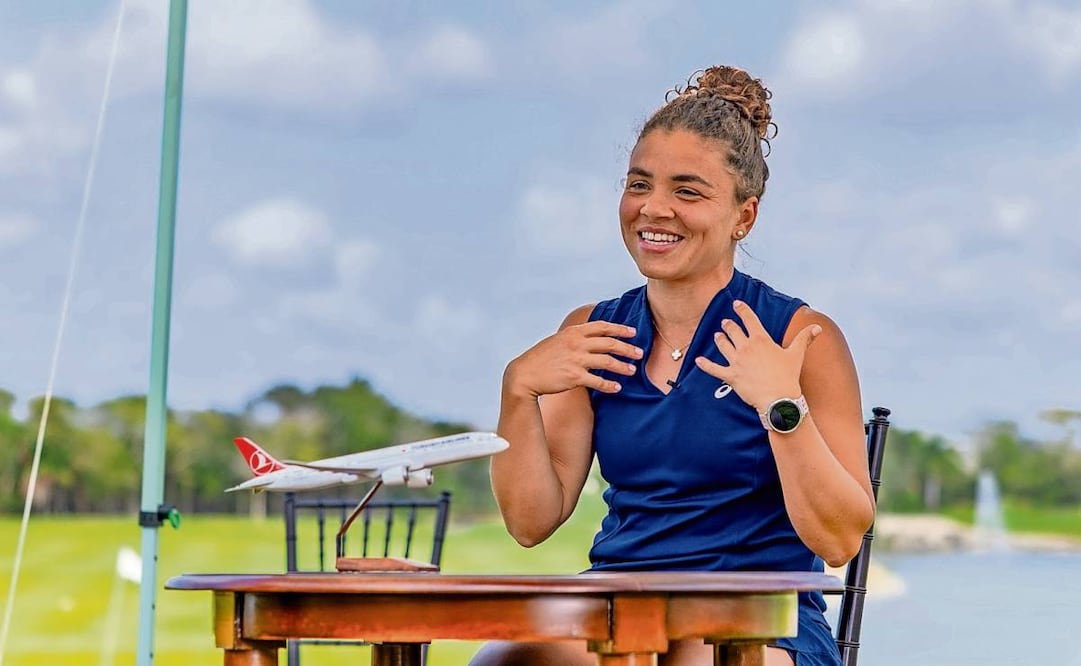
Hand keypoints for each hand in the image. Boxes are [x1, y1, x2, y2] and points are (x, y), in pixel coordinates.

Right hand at [505, 320, 641, 397]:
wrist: (524, 374)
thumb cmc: (540, 358)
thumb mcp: (557, 340)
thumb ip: (575, 338)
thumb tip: (591, 338)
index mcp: (573, 333)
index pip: (602, 327)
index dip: (620, 329)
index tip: (632, 332)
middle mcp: (576, 344)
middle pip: (609, 343)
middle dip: (627, 348)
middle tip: (639, 353)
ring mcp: (576, 360)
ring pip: (607, 362)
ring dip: (622, 366)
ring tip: (632, 370)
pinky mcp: (574, 377)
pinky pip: (598, 381)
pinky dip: (609, 385)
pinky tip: (617, 388)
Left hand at [693, 300, 820, 411]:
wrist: (779, 398)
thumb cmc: (788, 376)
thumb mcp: (796, 354)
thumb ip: (805, 338)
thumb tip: (818, 327)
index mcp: (761, 340)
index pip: (749, 319)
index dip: (742, 310)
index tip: (736, 303)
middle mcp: (746, 347)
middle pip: (733, 331)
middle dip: (728, 325)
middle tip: (725, 323)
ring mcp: (737, 361)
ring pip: (723, 345)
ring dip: (719, 339)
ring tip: (717, 335)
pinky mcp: (731, 376)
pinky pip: (714, 369)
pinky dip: (705, 365)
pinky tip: (697, 360)